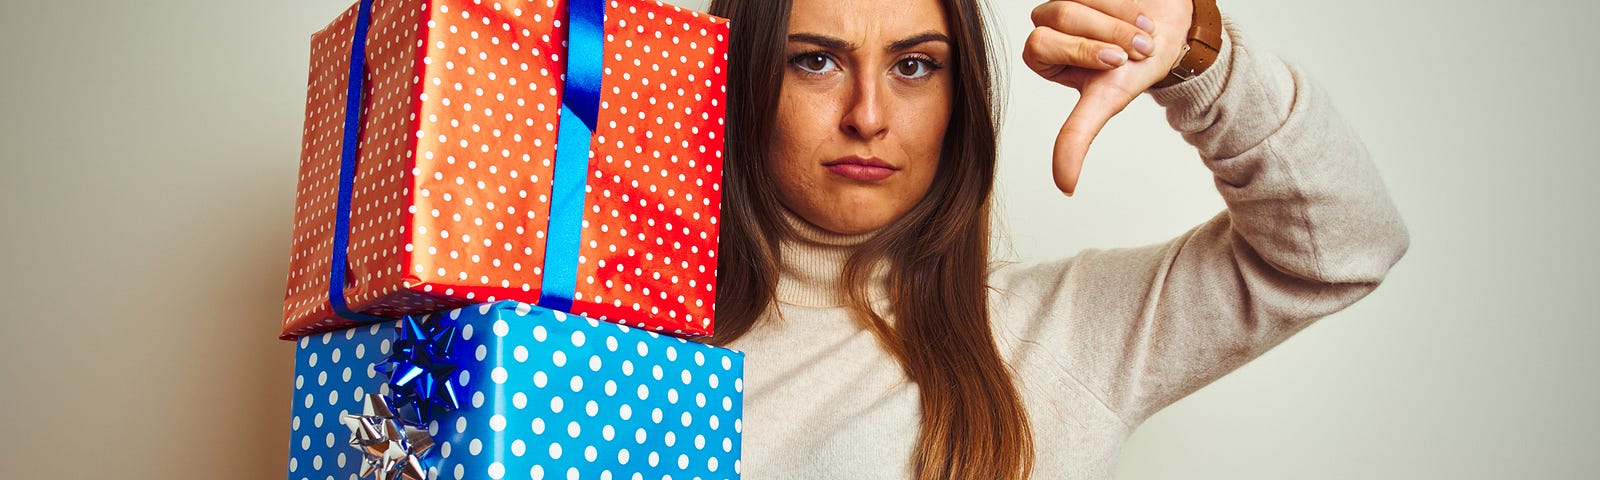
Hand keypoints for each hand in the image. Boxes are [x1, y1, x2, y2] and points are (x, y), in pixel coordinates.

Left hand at [1022, 0, 1193, 194]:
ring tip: (1143, 29)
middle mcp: (1048, 19)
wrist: (1173, 34)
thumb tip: (1064, 186)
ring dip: (1123, 15)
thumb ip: (1076, 137)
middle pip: (1061, 14)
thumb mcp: (1105, 103)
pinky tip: (1139, 8)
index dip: (1082, 50)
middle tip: (1137, 46)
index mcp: (1042, 53)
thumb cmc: (1134, 67)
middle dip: (1107, 33)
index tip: (1117, 61)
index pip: (1040, 44)